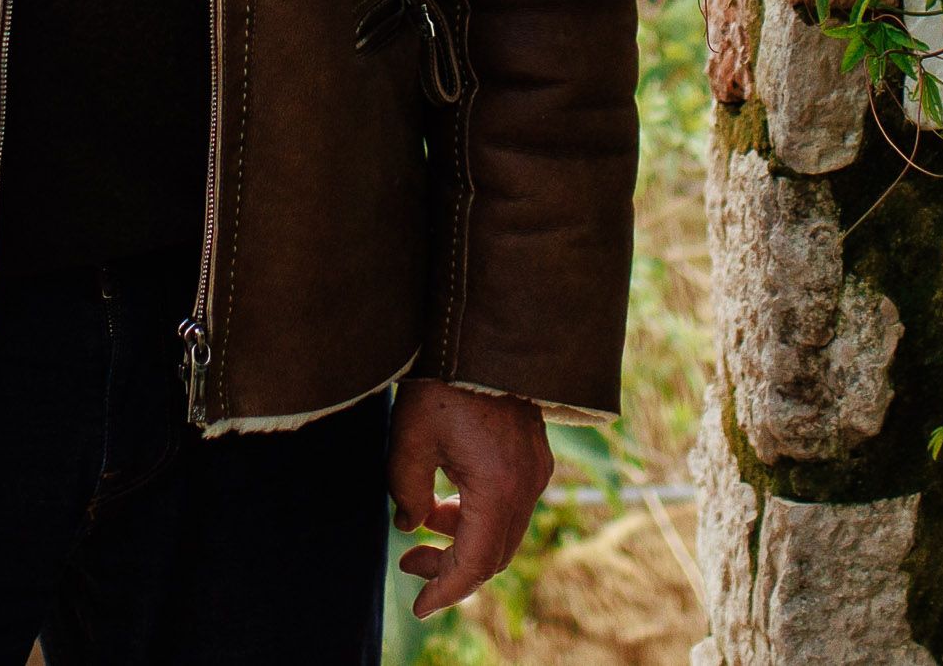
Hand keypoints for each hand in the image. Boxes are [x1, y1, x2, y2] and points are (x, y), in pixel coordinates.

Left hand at [386, 377, 552, 621]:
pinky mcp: (534, 456)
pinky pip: (510, 506)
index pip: (476, 562)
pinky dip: (479, 517)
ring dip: (464, 540)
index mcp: (498, 487)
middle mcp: (527, 484)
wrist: (482, 336)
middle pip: (494, 554)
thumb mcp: (409, 440)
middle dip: (452, 569)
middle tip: (410, 562)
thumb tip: (410, 524)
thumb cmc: (442, 384)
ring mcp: (536, 470)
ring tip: (421, 524)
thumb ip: (406, 491)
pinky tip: (445, 501)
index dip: (446, 590)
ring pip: (503, 531)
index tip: (418, 606)